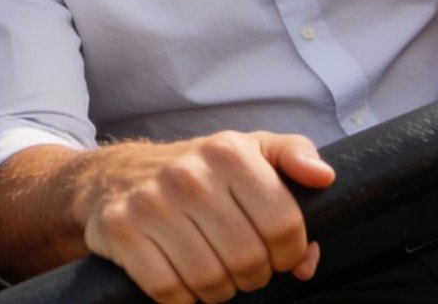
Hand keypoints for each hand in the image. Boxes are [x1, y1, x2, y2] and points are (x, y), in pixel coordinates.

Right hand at [81, 132, 331, 302]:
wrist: (114, 177)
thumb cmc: (195, 171)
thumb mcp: (247, 150)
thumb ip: (294, 156)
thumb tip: (323, 178)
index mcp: (228, 152)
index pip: (284, 224)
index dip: (290, 252)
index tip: (278, 254)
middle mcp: (189, 174)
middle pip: (248, 259)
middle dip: (254, 275)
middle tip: (243, 267)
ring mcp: (151, 202)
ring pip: (210, 281)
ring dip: (219, 291)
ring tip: (214, 273)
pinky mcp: (122, 230)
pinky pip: (169, 291)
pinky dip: (183, 298)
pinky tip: (183, 279)